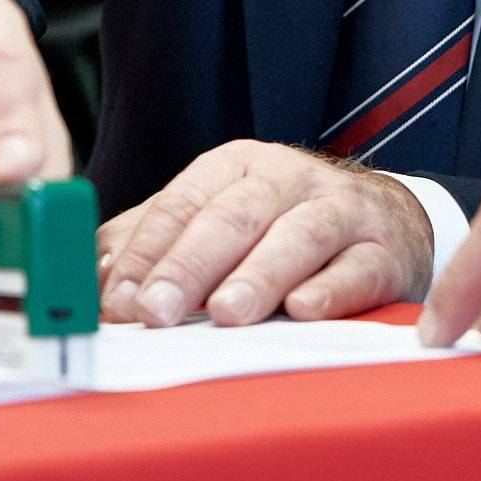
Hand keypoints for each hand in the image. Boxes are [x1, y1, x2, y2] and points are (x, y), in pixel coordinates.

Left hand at [98, 141, 432, 326]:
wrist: (387, 221)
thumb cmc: (283, 224)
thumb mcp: (217, 216)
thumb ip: (155, 240)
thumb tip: (92, 278)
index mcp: (237, 167)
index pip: (182, 204)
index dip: (147, 251)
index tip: (120, 300)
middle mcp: (288, 180)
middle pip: (235, 216)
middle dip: (191, 264)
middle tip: (158, 311)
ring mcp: (341, 211)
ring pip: (298, 237)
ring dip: (259, 275)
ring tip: (225, 313)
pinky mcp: (383, 250)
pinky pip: (357, 268)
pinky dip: (330, 289)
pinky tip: (303, 309)